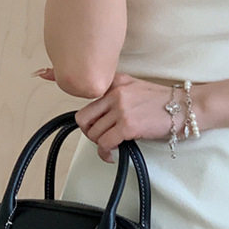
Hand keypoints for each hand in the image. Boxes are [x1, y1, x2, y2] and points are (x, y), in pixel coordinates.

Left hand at [31, 67, 184, 162]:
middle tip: (101, 137)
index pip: (85, 82)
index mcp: (116, 82)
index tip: (42, 73)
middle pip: (84, 117)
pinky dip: (106, 153)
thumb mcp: (137, 89)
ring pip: (93, 133)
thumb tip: (100, 114)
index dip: (59, 77)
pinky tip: (113, 155)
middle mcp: (115, 92)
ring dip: (100, 144)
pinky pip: (105, 143)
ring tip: (112, 146)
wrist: (186, 108)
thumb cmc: (164, 103)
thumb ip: (116, 95)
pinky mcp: (128, 125)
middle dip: (89, 132)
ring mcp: (121, 108)